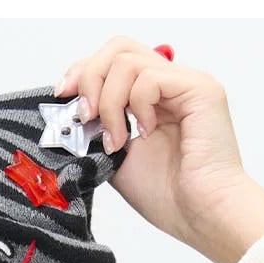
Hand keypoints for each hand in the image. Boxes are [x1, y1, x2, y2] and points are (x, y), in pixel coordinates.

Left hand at [55, 37, 263, 262]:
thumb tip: (70, 115)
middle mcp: (170, 85)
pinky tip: (146, 134)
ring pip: (128, 60)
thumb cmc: (170, 196)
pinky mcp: (200, 88)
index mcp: (152, 99)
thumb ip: (99, 131)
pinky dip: (137, 106)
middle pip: (119, 47)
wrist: (200, 215)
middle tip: (85, 115)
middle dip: (90, 77)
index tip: (63, 96)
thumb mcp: (117, 160)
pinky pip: (150, 78)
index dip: (83, 72)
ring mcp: (186, 83)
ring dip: (110, 103)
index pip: (113, 61)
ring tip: (117, 140)